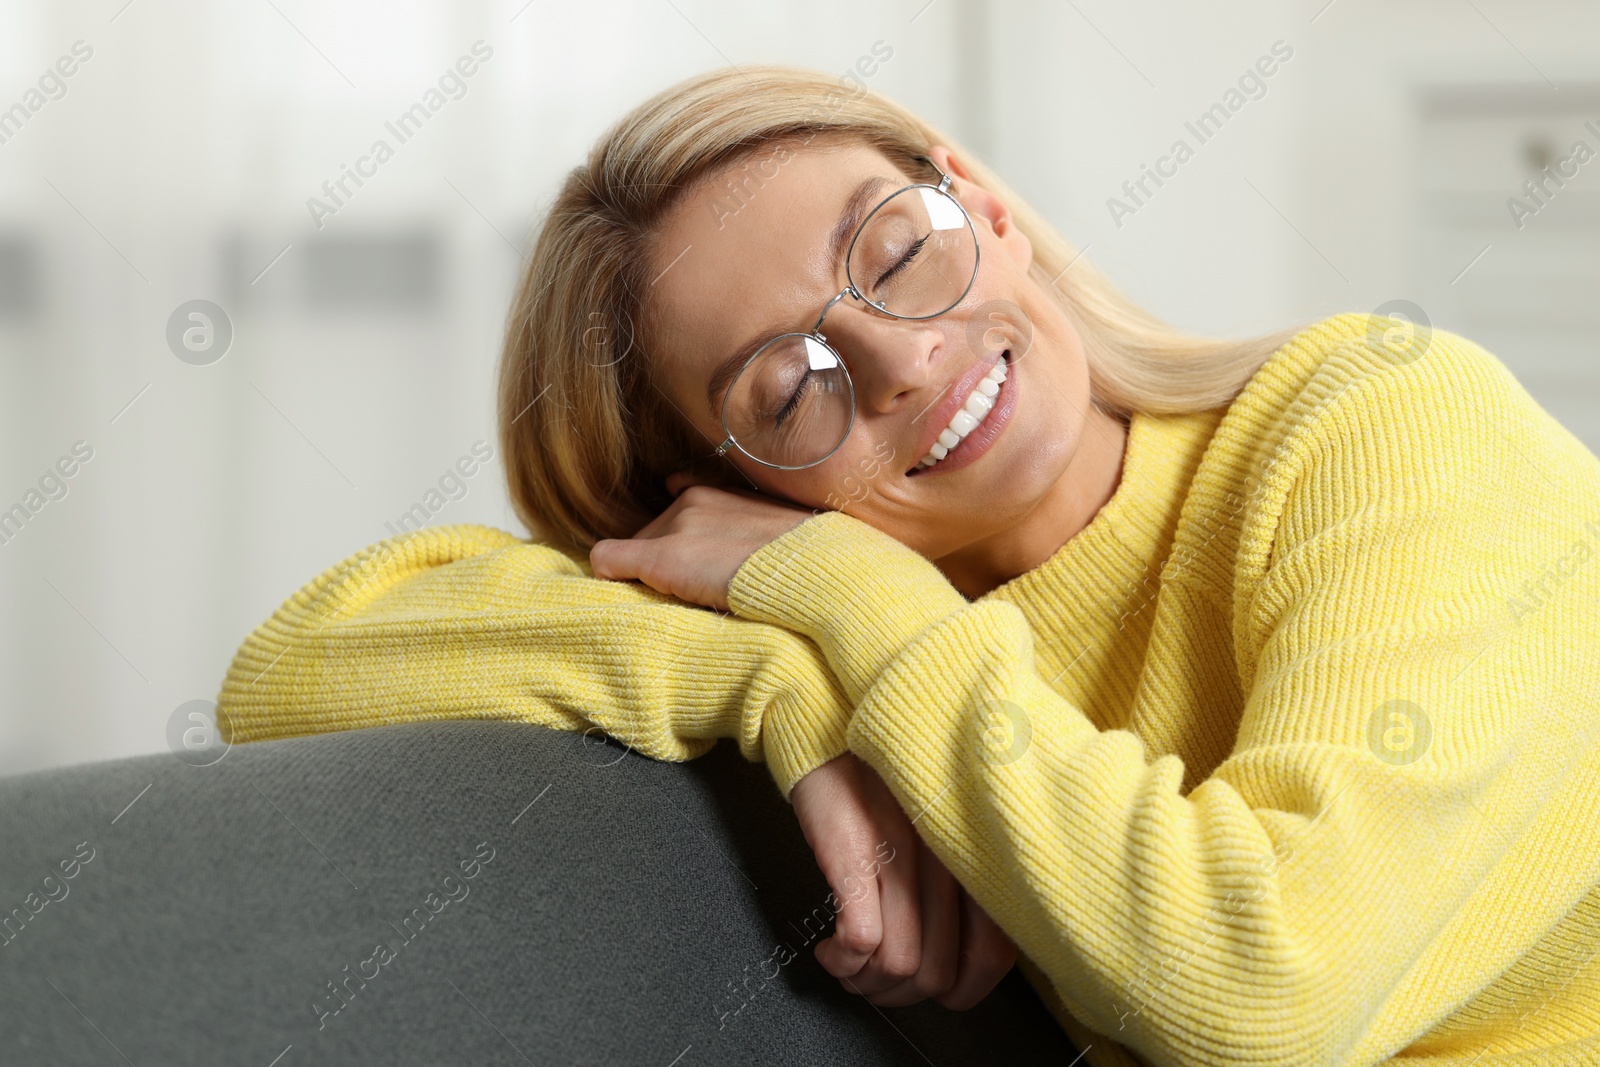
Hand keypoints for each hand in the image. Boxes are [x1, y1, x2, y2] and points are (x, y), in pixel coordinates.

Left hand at [589, 472, 816, 611]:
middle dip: (666, 562)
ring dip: (651, 575)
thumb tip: (722, 536)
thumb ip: (740, 527)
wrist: (814, 572)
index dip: (684, 547)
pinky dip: (612, 578)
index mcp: (716, 492)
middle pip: (652, 537)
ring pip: (634, 552)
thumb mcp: (773, 531)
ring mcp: (674, 527)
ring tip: (687, 597)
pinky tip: (630, 593)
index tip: (700, 566)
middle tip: (699, 590)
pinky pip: (608, 560)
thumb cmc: (802, 561)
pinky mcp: (660, 556)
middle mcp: (689, 499)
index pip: (677, 516)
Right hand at [790, 752, 1017, 1008]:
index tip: (934, 989)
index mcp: (975, 854)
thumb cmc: (883, 771)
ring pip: (900, 965)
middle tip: (875, 981)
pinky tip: (831, 951)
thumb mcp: (939, 822)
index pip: (993, 955)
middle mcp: (947, 858)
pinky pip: (861, 938)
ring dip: (866, 984)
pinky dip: (843, 961)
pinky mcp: (855, 853)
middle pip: (938, 972)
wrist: (831, 721)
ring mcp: (902, 856)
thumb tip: (959, 949)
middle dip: (900, 995)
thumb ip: (961, 878)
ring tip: (849, 966)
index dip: (961, 990)